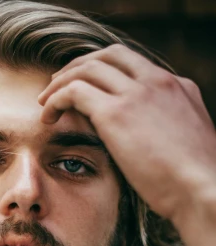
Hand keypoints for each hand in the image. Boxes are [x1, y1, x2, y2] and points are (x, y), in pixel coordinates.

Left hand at [37, 44, 215, 224]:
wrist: (203, 190)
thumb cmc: (197, 182)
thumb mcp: (189, 145)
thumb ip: (171, 131)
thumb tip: (156, 142)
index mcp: (178, 87)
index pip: (134, 63)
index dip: (104, 69)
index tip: (86, 85)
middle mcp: (157, 82)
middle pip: (107, 56)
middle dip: (78, 66)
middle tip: (58, 85)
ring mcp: (137, 94)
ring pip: (86, 68)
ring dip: (60, 83)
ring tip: (45, 102)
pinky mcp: (116, 113)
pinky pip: (74, 91)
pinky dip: (55, 100)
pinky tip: (47, 117)